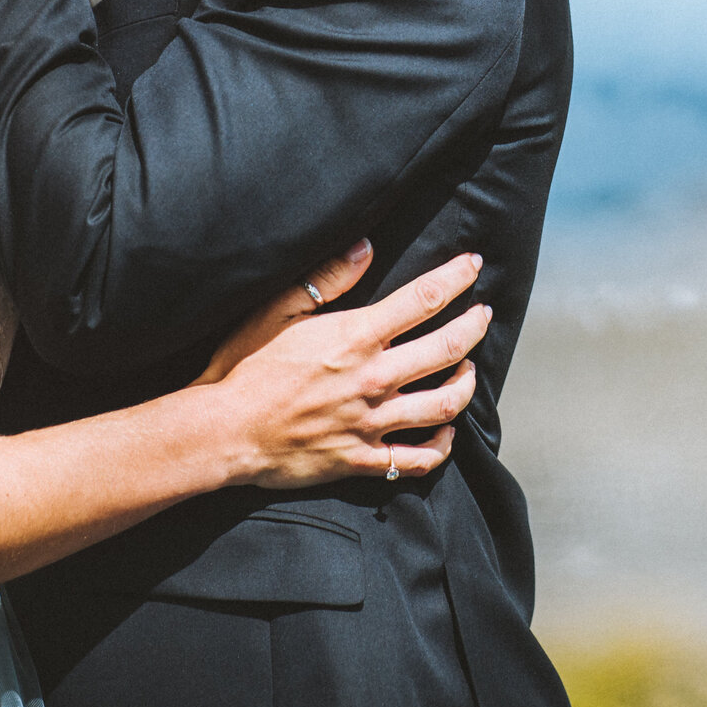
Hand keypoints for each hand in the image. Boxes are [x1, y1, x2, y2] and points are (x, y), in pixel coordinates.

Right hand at [202, 251, 488, 489]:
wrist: (223, 431)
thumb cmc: (245, 367)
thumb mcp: (278, 310)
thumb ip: (327, 279)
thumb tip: (366, 246)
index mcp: (355, 337)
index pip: (424, 299)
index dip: (456, 278)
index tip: (473, 266)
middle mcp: (373, 378)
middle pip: (447, 349)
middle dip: (474, 327)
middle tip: (483, 315)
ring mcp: (371, 422)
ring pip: (444, 404)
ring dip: (465, 383)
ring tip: (469, 369)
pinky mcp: (363, 459)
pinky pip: (417, 459)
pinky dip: (442, 446)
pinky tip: (447, 432)